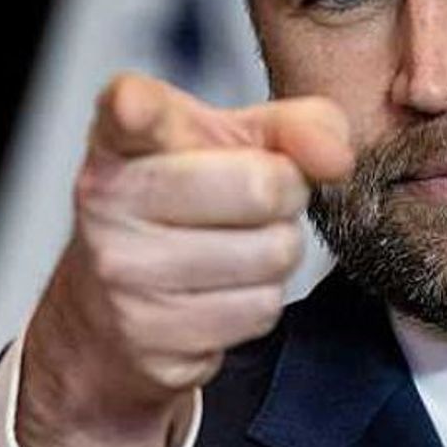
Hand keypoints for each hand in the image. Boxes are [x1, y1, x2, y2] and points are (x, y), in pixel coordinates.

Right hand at [17, 73, 352, 446]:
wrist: (109, 309)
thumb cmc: (181, 206)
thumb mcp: (230, 143)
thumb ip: (295, 126)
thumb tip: (337, 158)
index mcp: (120, 139)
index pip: (128, 111)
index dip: (138, 109)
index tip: (134, 109)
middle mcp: (109, 201)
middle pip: (261, 187)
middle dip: (286, 194)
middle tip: (259, 198)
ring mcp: (123, 273)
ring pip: (272, 254)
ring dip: (275, 252)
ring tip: (235, 245)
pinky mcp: (149, 337)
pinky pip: (258, 311)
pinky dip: (258, 301)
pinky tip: (220, 290)